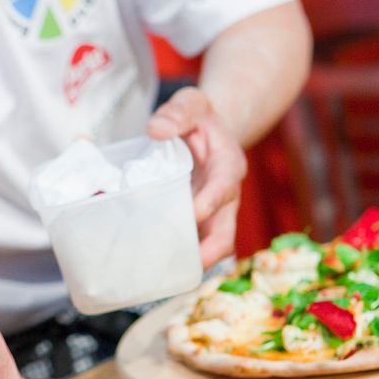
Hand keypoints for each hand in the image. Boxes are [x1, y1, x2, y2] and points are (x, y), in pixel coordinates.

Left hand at [146, 87, 246, 267]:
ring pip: (210, 246)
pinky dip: (177, 258)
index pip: (224, 189)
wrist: (204, 130)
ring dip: (191, 262)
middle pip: (226, 232)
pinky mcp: (195, 222)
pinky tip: (151, 268)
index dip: (211, 203)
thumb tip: (156, 130)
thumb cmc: (198, 117)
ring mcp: (210, 214)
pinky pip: (191, 244)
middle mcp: (223, 197)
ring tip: (164, 275)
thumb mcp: (191, 103)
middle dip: (210, 252)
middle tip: (185, 265)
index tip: (194, 213)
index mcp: (227, 167)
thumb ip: (177, 113)